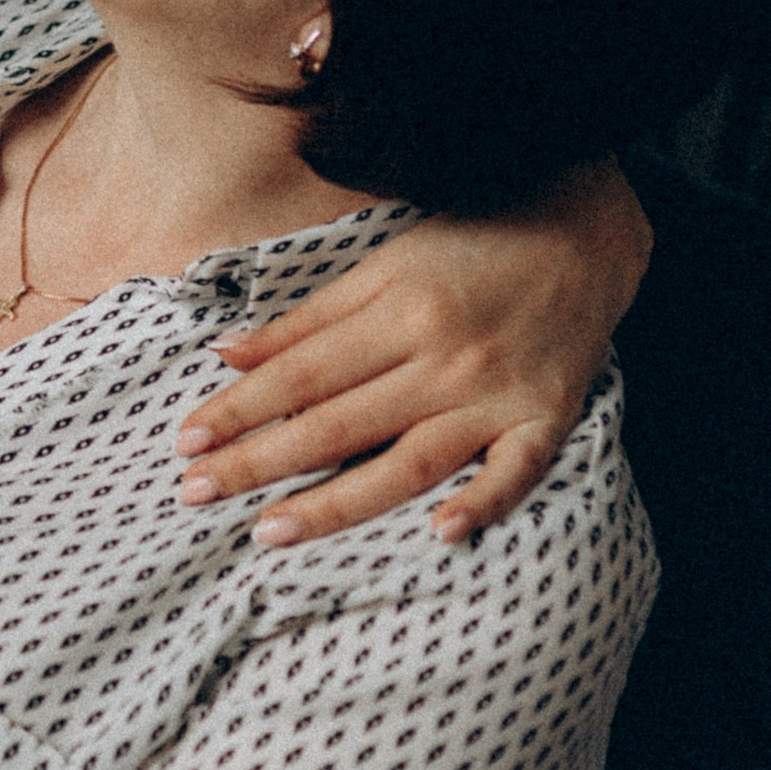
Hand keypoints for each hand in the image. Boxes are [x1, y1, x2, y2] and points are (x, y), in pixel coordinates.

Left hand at [175, 159, 650, 547]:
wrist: (586, 234)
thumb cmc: (473, 245)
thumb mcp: (384, 264)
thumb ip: (308, 317)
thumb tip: (228, 354)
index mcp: (400, 312)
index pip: (300, 374)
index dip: (238, 409)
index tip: (184, 442)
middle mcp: (445, 359)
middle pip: (338, 423)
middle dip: (260, 462)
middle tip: (194, 494)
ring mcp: (498, 396)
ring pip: (407, 463)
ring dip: (336, 503)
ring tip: (269, 533)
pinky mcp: (547, 422)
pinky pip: (515, 474)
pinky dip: (482, 505)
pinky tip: (441, 536)